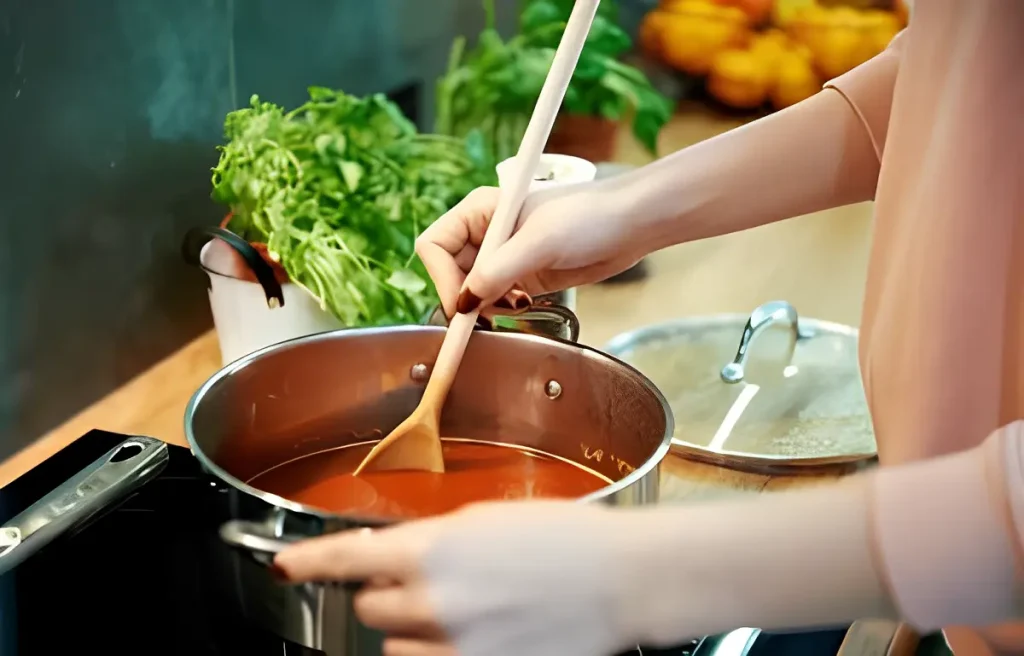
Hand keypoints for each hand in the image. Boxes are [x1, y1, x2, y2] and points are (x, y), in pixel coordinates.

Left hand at [273, 501, 640, 655]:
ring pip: (398, 649)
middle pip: (372, 611)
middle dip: (392, 596)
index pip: (348, 558)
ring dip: (418, 632)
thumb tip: (396, 556)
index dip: (308, 562)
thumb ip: (431, 540)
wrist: (621, 578)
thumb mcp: (486, 520)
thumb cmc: (564, 538)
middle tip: (433, 582)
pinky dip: (444, 652)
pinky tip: (481, 631)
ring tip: (466, 611)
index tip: (286, 566)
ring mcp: (457, 648)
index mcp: (434, 550)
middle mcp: (436, 603)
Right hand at [416, 183, 645, 317]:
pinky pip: (495, 299)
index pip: (435, 246)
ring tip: (513, 305)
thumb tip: (464, 302)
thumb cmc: (589, 215)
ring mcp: (505, 256)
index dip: (442, 277)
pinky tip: (523, 305)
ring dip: (484, 306)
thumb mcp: (539, 241)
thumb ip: (498, 271)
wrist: (631, 225)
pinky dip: (501, 309)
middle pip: (449, 272)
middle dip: (463, 297)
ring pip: (471, 290)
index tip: (462, 304)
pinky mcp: (523, 276)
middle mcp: (487, 233)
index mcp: (480, 211)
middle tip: (482, 317)